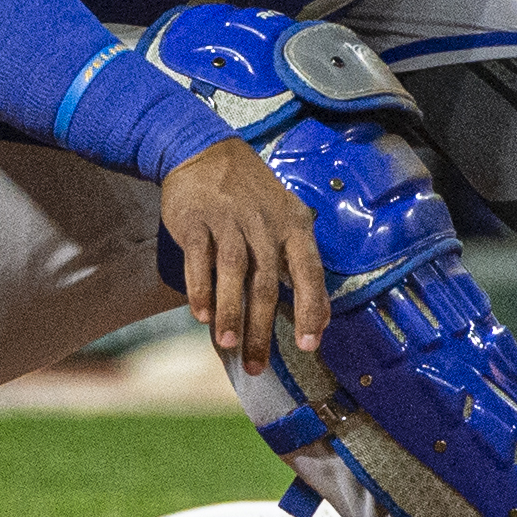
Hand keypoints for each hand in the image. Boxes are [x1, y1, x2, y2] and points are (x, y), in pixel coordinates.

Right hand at [159, 138, 326, 374]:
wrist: (205, 152)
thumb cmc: (252, 195)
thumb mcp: (286, 219)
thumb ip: (301, 264)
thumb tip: (320, 315)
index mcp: (293, 226)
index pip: (309, 272)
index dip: (311, 310)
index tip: (309, 345)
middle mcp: (264, 225)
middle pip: (266, 283)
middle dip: (261, 329)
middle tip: (256, 364)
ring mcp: (228, 221)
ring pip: (233, 273)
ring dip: (231, 313)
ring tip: (227, 345)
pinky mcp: (196, 220)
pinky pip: (200, 260)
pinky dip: (200, 289)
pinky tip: (201, 315)